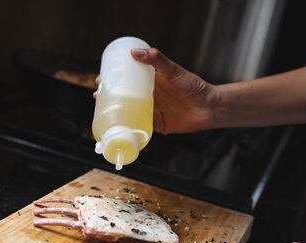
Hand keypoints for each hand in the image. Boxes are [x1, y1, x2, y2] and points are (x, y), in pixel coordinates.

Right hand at [93, 48, 215, 133]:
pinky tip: (117, 126)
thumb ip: (156, 60)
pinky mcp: (157, 125)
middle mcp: (150, 96)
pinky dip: (129, 126)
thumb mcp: (173, 70)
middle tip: (97, 94)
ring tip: (102, 109)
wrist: (208, 108)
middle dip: (110, 95)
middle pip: (125, 95)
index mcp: (152, 81)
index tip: (101, 77)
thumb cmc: (193, 87)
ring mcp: (152, 110)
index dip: (114, 78)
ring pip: (129, 111)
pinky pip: (139, 126)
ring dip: (116, 111)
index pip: (129, 78)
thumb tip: (134, 52)